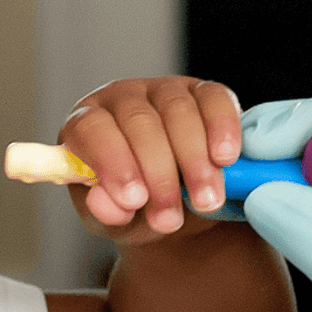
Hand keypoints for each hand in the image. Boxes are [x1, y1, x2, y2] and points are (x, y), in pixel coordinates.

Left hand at [58, 76, 241, 243]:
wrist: (178, 207)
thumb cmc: (135, 209)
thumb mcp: (114, 222)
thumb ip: (105, 214)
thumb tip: (109, 204)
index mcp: (86, 125)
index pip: (91, 129)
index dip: (113, 163)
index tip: (134, 200)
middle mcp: (122, 98)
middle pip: (138, 120)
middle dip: (159, 173)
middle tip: (172, 217)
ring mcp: (164, 89)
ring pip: (178, 111)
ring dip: (194, 160)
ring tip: (206, 202)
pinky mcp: (203, 92)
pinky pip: (214, 99)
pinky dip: (222, 129)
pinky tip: (225, 160)